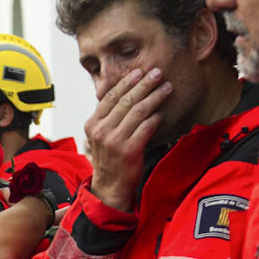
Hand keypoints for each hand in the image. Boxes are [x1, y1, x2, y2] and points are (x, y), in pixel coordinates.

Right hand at [85, 67, 172, 211]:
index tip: (140, 72)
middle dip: (144, 84)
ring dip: (154, 97)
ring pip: (137, 111)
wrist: (110, 187)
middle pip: (126, 100)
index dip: (127, 82)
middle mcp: (101, 130)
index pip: (111, 96)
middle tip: (157, 73)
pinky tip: (162, 112)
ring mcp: (114, 141)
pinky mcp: (128, 151)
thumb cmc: (110, 159)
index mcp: (93, 123)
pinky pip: (145, 128)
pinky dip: (155, 118)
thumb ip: (109, 117)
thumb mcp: (101, 135)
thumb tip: (125, 93)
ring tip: (166, 88)